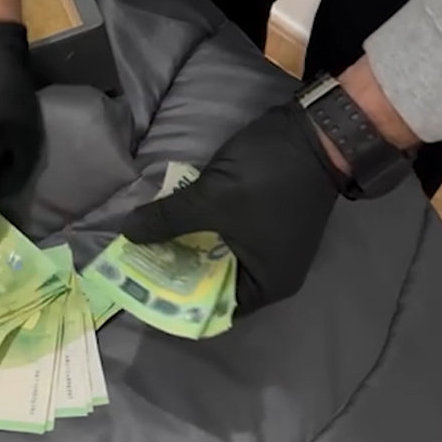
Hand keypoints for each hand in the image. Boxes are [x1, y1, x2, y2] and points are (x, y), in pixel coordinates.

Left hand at [121, 102, 341, 307]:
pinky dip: (200, 231)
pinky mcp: (262, 221)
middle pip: (212, 282)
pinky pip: (224, 236)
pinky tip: (170, 222)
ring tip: (145, 244)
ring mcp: (268, 246)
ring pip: (216, 256)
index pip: (213, 311)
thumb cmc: (268, 178)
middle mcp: (270, 273)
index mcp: (266, 284)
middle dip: (175, 271)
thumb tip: (126, 234)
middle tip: (135, 264)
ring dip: (185, 247)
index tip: (142, 291)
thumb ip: (167, 220)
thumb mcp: (211, 200)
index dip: (176, 304)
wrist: (315, 130)